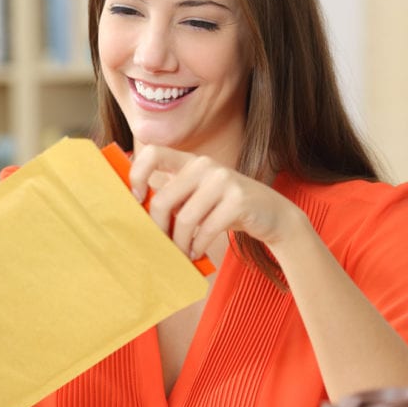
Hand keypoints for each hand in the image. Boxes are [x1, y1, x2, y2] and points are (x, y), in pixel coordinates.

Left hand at [128, 145, 302, 259]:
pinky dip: (198, 245)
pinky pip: (206, 228)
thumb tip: (134, 213)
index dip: (137, 175)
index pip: (153, 153)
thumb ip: (173, 197)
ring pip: (184, 218)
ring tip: (181, 254)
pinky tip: (196, 253)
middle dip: (158, 229)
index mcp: (189, 162)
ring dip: (179, 243)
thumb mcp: (197, 197)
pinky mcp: (238, 199)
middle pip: (163, 199)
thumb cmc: (224, 209)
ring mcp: (222, 180)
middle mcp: (204, 165)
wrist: (273, 215)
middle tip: (160, 246)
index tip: (136, 200)